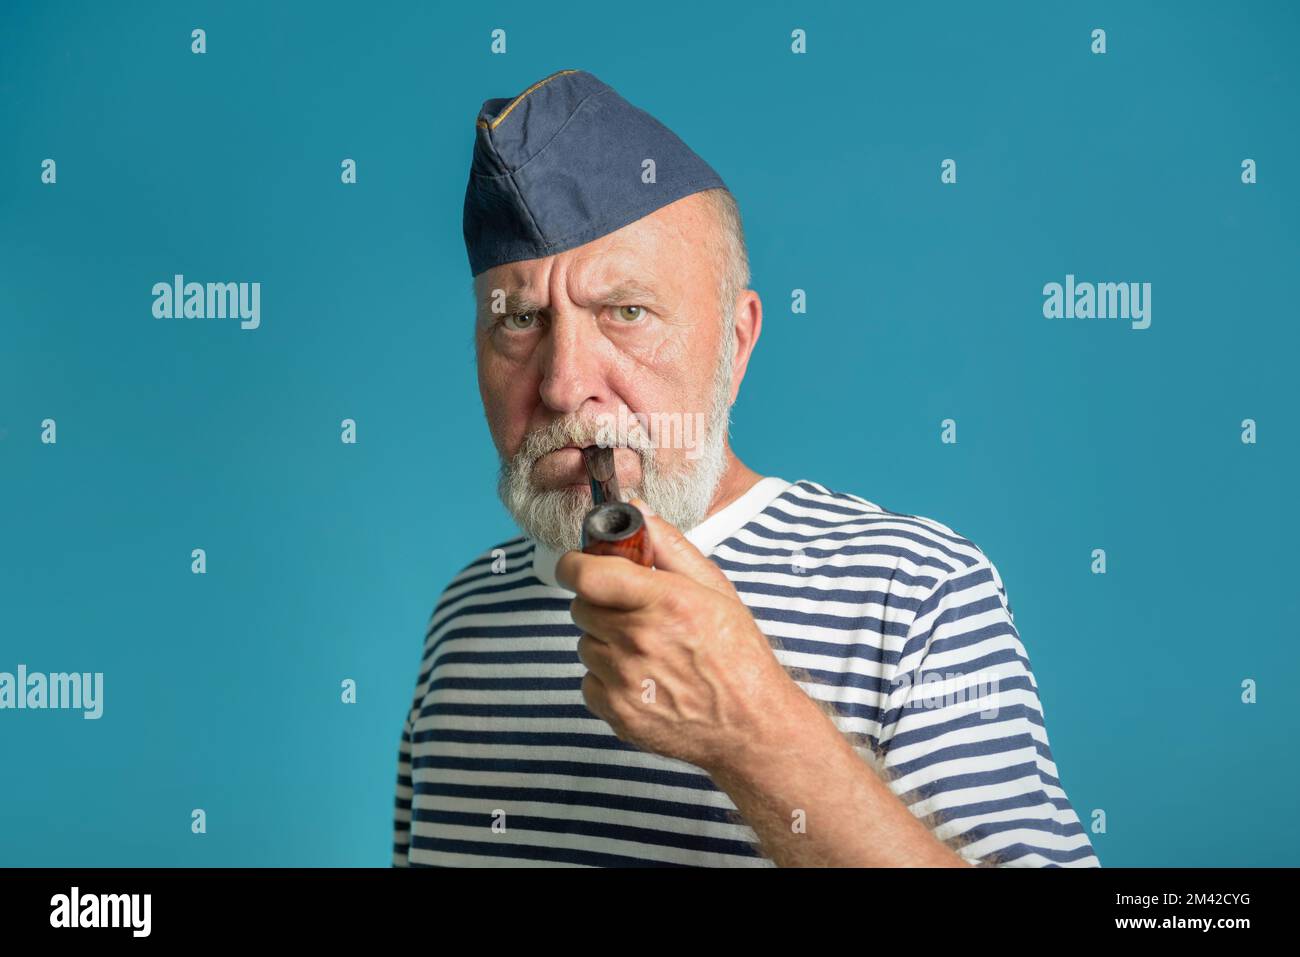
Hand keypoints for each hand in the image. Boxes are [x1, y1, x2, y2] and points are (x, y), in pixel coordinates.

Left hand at [554, 499, 800, 772]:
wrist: (751, 726)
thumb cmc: (738, 654)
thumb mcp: (715, 589)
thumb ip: (671, 547)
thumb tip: (637, 510)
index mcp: (663, 602)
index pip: (586, 575)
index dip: (573, 565)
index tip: (578, 566)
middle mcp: (638, 640)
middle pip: (581, 607)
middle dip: (600, 603)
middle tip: (632, 611)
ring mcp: (625, 680)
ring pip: (584, 644)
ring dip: (605, 642)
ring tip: (646, 650)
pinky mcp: (617, 713)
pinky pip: (589, 682)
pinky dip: (608, 679)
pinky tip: (642, 679)